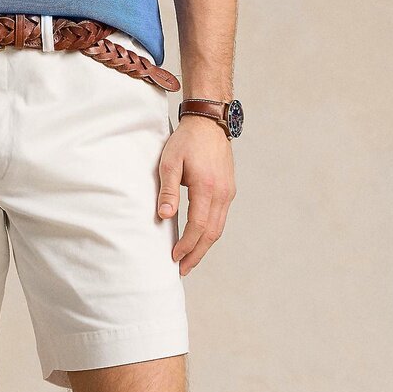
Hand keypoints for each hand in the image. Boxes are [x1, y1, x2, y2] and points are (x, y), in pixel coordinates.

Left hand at [157, 115, 236, 275]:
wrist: (209, 121)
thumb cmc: (186, 141)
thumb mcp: (170, 162)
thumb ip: (167, 190)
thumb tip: (164, 216)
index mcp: (207, 187)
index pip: (198, 226)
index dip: (186, 245)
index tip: (174, 258)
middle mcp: (222, 193)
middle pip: (211, 233)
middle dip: (196, 254)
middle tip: (182, 269)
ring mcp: (228, 192)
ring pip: (218, 229)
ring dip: (203, 247)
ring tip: (189, 260)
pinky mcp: (228, 191)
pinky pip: (220, 219)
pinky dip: (209, 234)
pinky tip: (198, 241)